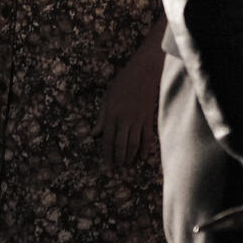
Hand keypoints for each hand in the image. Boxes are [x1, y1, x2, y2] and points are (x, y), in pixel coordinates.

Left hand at [96, 45, 163, 169]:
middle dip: (117, 160)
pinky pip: (147, 138)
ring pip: (134, 144)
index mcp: (112, 114)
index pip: (107, 140)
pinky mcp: (149, 119)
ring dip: (129, 157)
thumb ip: (101, 117)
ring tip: (126, 165)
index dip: (106, 155)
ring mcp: (138, 120)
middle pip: (120, 145)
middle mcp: (124, 119)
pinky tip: (142, 158)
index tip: (105, 166)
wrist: (143, 72)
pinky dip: (145, 150)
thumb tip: (94, 134)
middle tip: (116, 170)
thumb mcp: (106, 98)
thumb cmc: (122, 83)